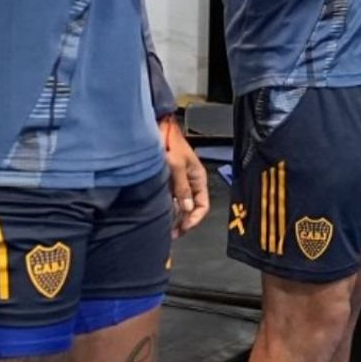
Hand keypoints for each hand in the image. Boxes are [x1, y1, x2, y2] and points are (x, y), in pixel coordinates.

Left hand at [161, 118, 208, 236]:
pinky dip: (168, 208)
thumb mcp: (176, 165)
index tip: (183, 228)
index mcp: (198, 178)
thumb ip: (182, 188)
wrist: (158, 127)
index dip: (195, 219)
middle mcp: (190, 181)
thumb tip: (187, 209)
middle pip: (191, 208)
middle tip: (172, 234)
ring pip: (181, 205)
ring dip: (175, 217)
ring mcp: (179, 181)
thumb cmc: (169, 142)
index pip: (203, 205)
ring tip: (165, 227)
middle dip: (183, 222)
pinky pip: (171, 198)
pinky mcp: (168, 180)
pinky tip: (160, 214)